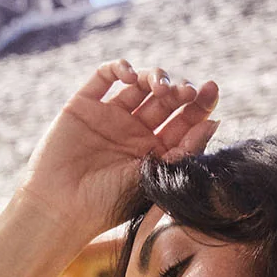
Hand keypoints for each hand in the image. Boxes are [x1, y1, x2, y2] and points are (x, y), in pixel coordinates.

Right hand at [16, 59, 219, 240]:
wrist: (61, 209)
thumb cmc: (108, 204)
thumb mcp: (154, 179)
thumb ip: (184, 151)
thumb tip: (215, 122)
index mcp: (154, 151)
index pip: (183, 121)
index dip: (199, 104)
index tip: (211, 91)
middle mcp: (134, 132)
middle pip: (165, 100)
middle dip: (180, 90)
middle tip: (188, 91)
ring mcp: (110, 116)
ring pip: (139, 84)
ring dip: (155, 77)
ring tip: (161, 87)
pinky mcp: (84, 105)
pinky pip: (104, 76)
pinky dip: (119, 68)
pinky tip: (131, 76)